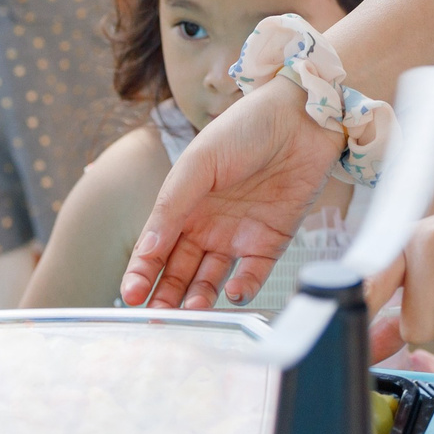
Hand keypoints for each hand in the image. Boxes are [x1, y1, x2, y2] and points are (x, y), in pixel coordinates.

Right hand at [122, 75, 341, 307]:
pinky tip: (231, 291)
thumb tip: (147, 250)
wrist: (302, 117)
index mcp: (183, 205)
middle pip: (180, 271)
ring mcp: (239, 235)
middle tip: (156, 316)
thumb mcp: (198, 163)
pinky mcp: (271, 242)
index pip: (156, 248)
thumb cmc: (244, 129)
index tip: (131, 296)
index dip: (141, 273)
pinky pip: (252, 274)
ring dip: (200, 297)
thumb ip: (171, 206)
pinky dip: (241, 287)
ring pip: (211, 279)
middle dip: (166, 295)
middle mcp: (207, 225)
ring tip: (192, 310)